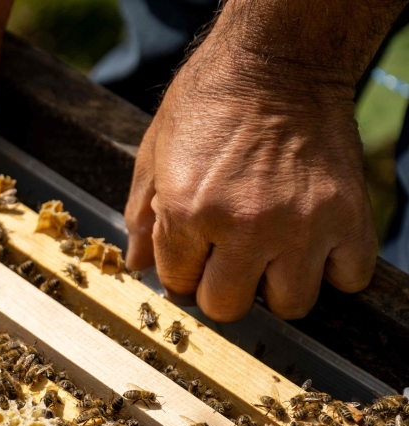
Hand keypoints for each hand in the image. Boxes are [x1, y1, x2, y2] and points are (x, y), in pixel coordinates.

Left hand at [124, 23, 377, 321]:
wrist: (281, 59)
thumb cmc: (211, 101)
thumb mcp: (155, 152)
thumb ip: (142, 214)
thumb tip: (138, 264)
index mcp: (187, 209)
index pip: (178, 284)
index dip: (183, 272)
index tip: (194, 256)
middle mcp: (244, 225)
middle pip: (228, 307)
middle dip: (224, 287)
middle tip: (230, 258)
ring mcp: (301, 225)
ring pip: (290, 305)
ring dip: (279, 286)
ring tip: (273, 254)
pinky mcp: (348, 216)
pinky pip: (347, 278)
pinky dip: (334, 268)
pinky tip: (315, 242)